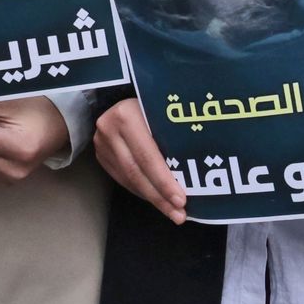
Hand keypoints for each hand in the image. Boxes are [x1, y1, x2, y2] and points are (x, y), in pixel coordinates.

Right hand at [94, 98, 185, 224]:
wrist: (125, 90)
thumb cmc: (156, 101)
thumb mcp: (164, 110)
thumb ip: (174, 133)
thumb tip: (202, 166)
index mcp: (127, 116)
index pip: (148, 157)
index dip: (164, 181)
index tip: (181, 200)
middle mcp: (109, 129)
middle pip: (136, 172)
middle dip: (159, 197)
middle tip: (178, 214)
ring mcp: (101, 143)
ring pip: (128, 179)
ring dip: (152, 198)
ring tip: (171, 212)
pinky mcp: (101, 154)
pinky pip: (122, 178)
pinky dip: (141, 190)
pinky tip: (157, 199)